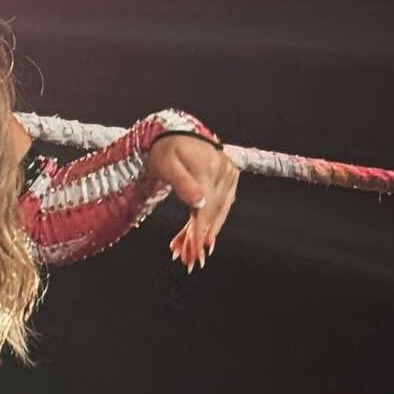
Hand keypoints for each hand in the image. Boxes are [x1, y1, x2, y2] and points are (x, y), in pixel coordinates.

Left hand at [147, 136, 239, 272]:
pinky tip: (199, 237)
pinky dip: (209, 221)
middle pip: (213, 213)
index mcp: (208, 168)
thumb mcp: (167, 163)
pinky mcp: (228, 178)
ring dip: (204, 234)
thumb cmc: (165, 148)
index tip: (195, 254)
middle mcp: (223, 172)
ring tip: (189, 254)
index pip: (206, 208)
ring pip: (218, 211)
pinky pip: (220, 204)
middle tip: (189, 261)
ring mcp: (228, 175)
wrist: (174, 132)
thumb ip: (182, 183)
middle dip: (200, 239)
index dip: (200, 233)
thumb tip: (200, 203)